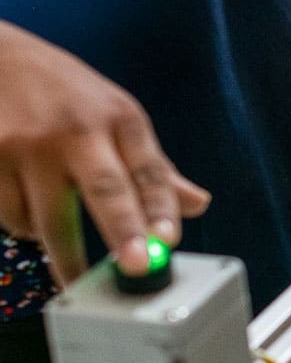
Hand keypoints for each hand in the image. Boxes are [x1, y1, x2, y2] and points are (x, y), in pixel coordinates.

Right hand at [0, 23, 210, 284]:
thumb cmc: (66, 94)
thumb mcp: (116, 115)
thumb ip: (154, 168)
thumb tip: (198, 205)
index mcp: (119, 118)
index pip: (149, 170)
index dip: (161, 208)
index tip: (168, 240)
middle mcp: (76, 130)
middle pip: (105, 189)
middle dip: (123, 231)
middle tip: (136, 268)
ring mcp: (28, 145)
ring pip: (48, 220)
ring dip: (59, 246)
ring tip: (65, 247)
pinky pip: (11, 216)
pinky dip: (24, 224)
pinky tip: (26, 201)